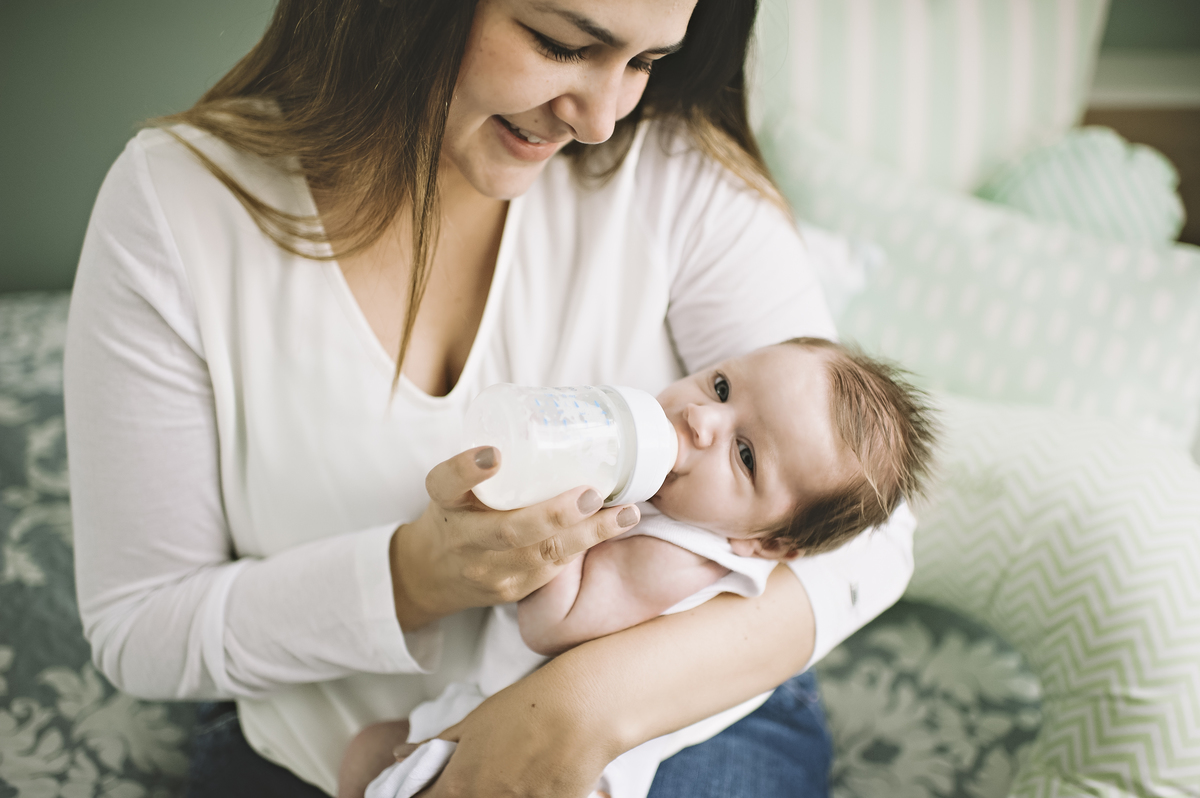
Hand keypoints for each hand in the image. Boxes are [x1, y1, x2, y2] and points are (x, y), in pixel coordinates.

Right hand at [390, 446, 640, 629]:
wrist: (434, 574)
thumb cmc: (459, 512)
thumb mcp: (456, 484)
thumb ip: (491, 459)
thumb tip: (556, 417)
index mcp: (444, 502)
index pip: (446, 484)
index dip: (467, 470)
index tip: (494, 454)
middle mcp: (464, 538)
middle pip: (507, 530)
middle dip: (554, 514)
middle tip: (590, 494)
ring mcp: (490, 569)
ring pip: (543, 555)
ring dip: (589, 533)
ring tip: (625, 514)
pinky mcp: (514, 589)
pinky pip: (554, 567)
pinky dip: (587, 543)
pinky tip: (616, 525)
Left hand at [418, 660, 617, 797]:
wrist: (581, 711)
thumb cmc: (526, 710)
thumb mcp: (474, 723)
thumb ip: (435, 747)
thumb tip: (401, 755)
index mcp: (456, 787)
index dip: (424, 795)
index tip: (429, 787)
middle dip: (457, 794)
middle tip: (477, 775)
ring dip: (493, 793)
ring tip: (509, 773)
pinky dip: (521, 796)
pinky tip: (530, 780)